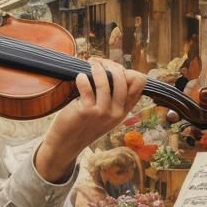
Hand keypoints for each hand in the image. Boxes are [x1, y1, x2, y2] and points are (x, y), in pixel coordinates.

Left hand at [35, 58, 147, 181]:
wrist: (67, 143)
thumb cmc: (84, 124)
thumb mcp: (105, 113)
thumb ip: (113, 97)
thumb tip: (114, 69)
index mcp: (124, 110)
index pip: (139, 84)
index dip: (127, 71)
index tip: (113, 68)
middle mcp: (116, 112)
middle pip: (124, 79)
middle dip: (111, 65)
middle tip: (99, 63)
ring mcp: (102, 113)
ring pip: (105, 81)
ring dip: (96, 69)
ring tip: (90, 64)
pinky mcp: (87, 112)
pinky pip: (87, 88)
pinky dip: (82, 79)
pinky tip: (79, 77)